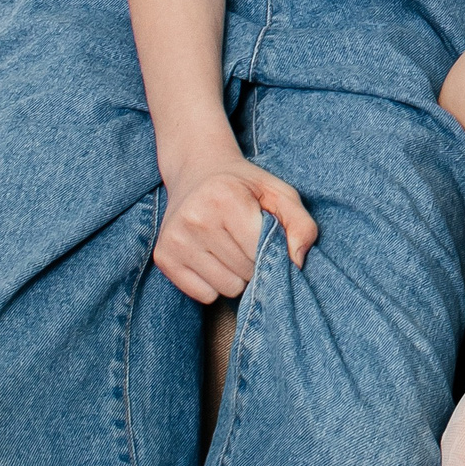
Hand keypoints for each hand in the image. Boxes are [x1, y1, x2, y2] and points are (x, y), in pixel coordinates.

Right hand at [152, 150, 316, 302]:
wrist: (196, 170)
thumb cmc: (244, 185)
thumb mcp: (279, 192)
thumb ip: (301, 225)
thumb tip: (298, 263)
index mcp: (225, 198)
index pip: (260, 252)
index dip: (271, 251)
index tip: (268, 237)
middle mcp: (195, 218)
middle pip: (245, 273)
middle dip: (254, 263)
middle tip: (246, 241)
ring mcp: (175, 239)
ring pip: (226, 288)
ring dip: (236, 276)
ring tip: (230, 248)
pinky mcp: (163, 257)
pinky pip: (204, 295)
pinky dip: (214, 283)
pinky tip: (212, 257)